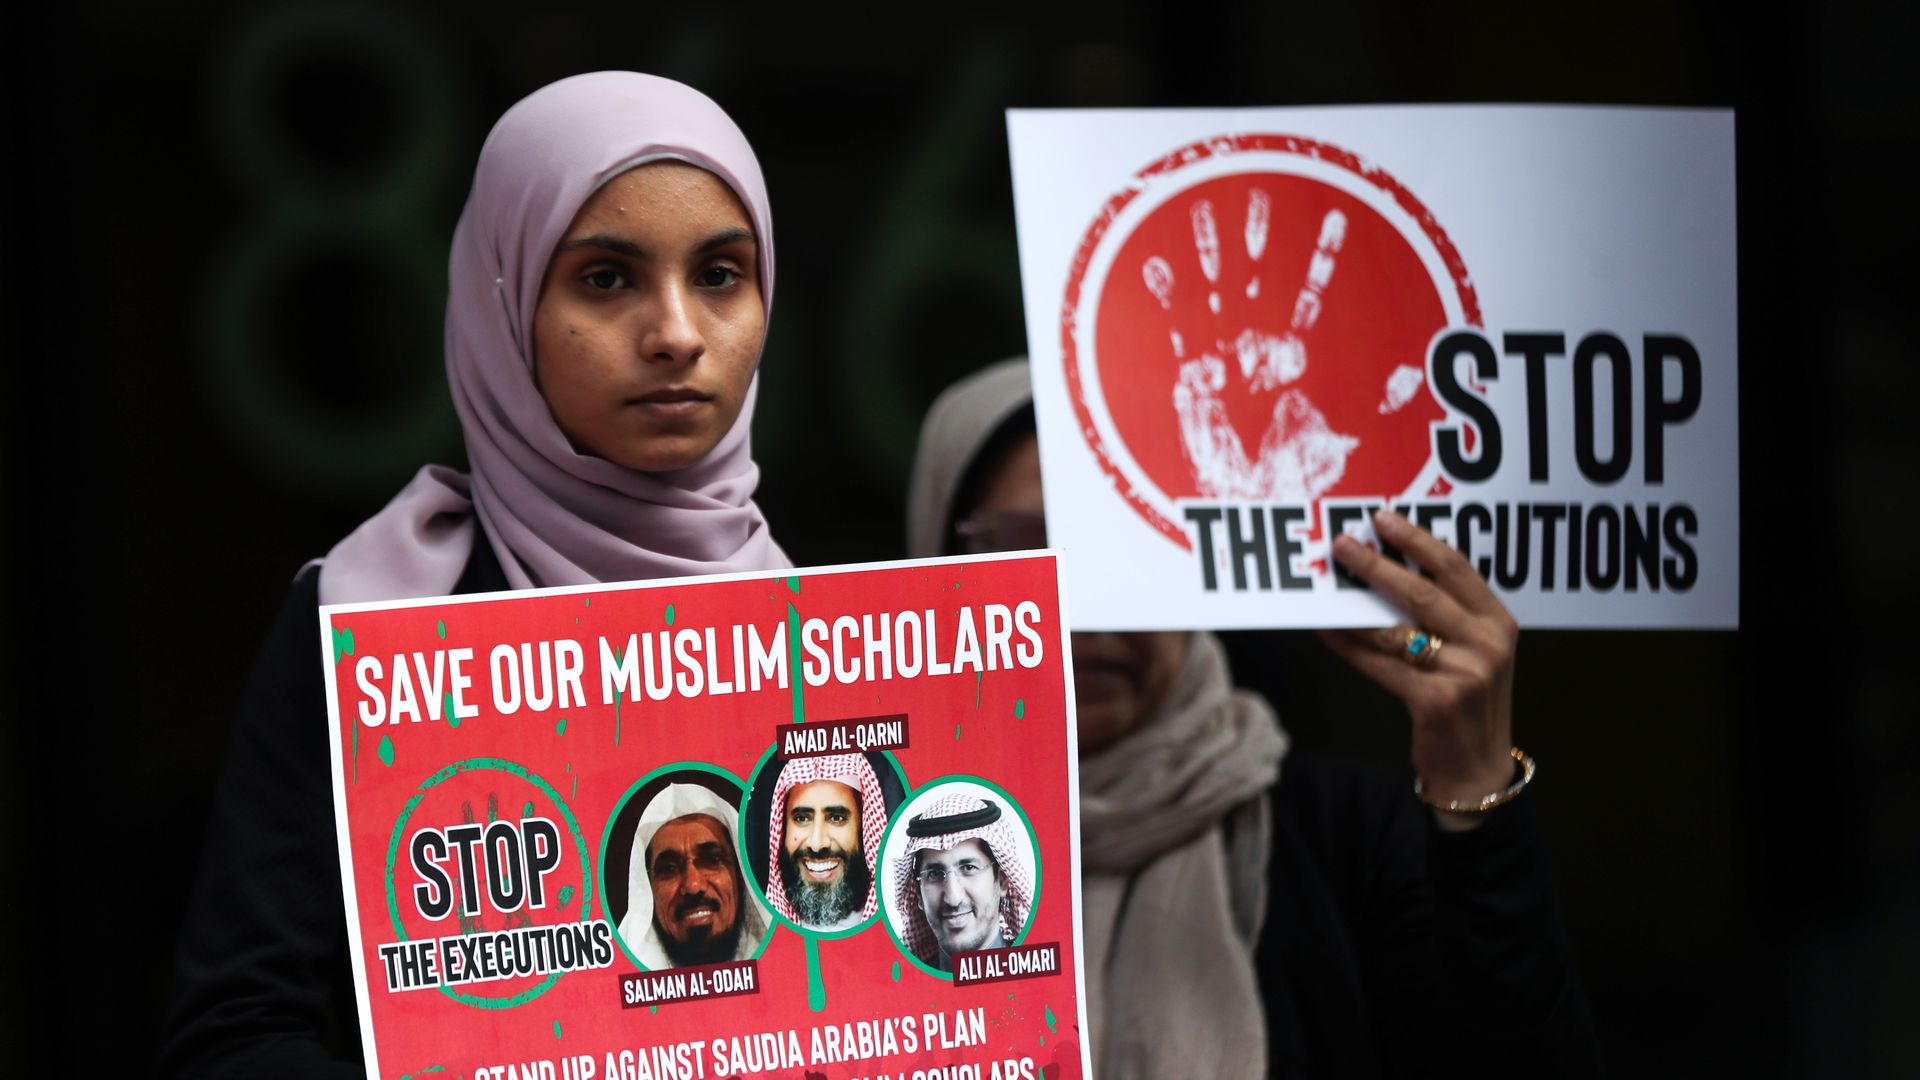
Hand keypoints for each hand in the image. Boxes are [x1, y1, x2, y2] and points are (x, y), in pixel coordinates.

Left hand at [1320, 509, 1519, 828]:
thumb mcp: (1475, 652)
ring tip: (1324, 588)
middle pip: (1423, 592)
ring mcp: (1464, 674)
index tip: (1382, 519)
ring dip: (1354, 607)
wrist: (1477, 768)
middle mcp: (1487, 644)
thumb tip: (1386, 570)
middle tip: (1343, 545)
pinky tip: (1326, 631)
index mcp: (1498, 622)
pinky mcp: (1436, 702)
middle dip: (1377, 565)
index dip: (1417, 540)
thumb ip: (1447, 614)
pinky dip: (1349, 646)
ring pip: (1395, 629)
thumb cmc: (1468, 700)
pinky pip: (1380, 665)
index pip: (1456, 568)